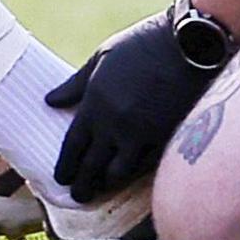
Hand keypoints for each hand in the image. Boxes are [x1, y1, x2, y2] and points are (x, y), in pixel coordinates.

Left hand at [47, 8, 217, 201]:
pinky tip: (131, 176)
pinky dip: (136, 174)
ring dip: (108, 184)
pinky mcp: (166, 138)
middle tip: (78, 195)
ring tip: (103, 188)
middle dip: (83, 186)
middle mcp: (115, 124)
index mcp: (95, 103)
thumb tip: (50, 101)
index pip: (73, 146)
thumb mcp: (103, 57)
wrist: (190, 44)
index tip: (61, 177)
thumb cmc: (143, 44)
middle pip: (93, 167)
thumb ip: (76, 84)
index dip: (66, 166)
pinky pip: (146, 166)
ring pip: (119, 173)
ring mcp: (142, 134)